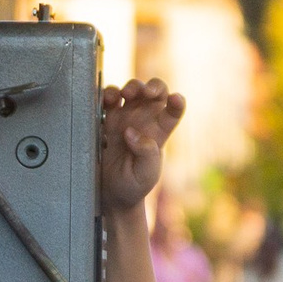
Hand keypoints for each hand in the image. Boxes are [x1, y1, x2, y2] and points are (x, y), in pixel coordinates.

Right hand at [98, 80, 186, 212]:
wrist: (111, 194)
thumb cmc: (133, 185)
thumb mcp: (146, 174)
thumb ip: (146, 153)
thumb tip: (131, 132)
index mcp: (159, 132)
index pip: (173, 111)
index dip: (177, 103)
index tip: (176, 100)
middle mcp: (144, 120)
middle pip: (154, 93)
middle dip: (152, 86)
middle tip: (146, 92)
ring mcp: (125, 118)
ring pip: (132, 90)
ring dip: (130, 87)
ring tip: (124, 95)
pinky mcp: (105, 120)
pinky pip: (107, 100)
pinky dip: (107, 94)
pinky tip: (106, 100)